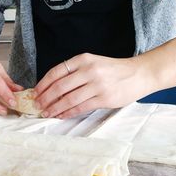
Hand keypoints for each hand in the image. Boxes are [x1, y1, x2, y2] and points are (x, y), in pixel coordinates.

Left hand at [34, 53, 155, 118]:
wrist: (140, 74)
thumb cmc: (113, 70)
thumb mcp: (92, 63)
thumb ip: (74, 72)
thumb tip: (51, 88)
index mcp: (83, 59)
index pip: (56, 72)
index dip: (43, 84)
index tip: (35, 92)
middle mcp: (89, 70)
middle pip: (59, 87)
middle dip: (45, 98)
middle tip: (37, 105)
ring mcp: (97, 84)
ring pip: (68, 99)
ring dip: (55, 108)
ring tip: (47, 113)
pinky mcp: (104, 98)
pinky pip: (81, 107)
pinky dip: (68, 113)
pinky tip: (61, 115)